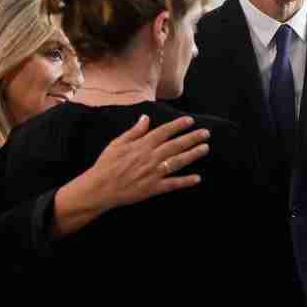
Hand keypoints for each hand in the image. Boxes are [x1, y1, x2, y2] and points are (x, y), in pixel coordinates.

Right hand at [86, 114, 210, 208]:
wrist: (100, 188)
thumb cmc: (106, 165)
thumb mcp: (117, 143)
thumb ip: (134, 131)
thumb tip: (145, 118)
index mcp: (142, 145)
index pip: (164, 132)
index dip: (178, 125)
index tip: (190, 121)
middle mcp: (150, 157)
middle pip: (176, 145)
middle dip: (192, 138)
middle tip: (206, 133)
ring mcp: (153, 173)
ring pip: (177, 162)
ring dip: (193, 155)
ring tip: (205, 148)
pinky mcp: (153, 188)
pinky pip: (173, 184)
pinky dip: (185, 181)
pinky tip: (197, 178)